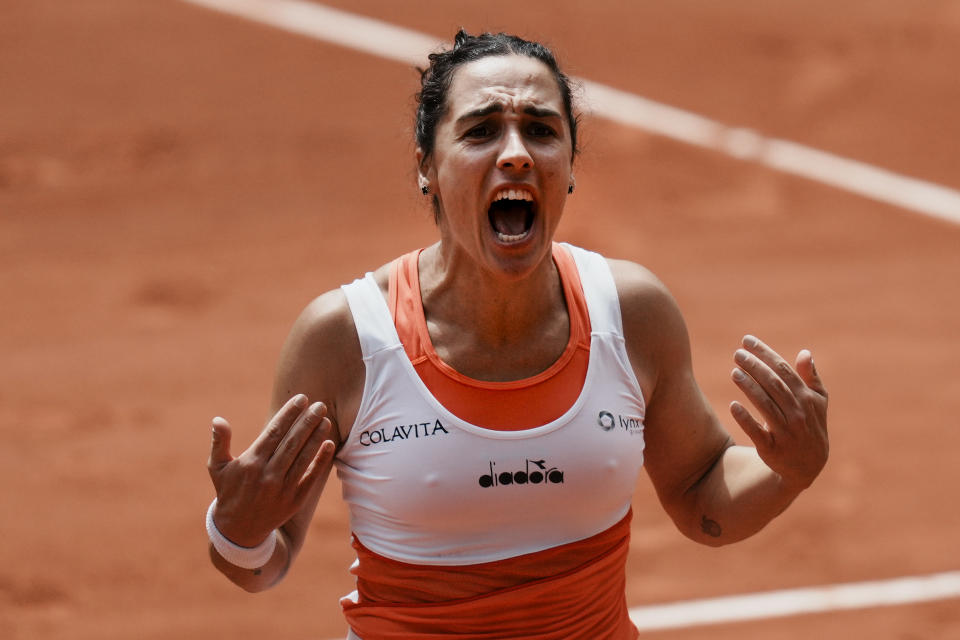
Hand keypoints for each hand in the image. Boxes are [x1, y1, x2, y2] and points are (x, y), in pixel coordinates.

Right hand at [206, 394, 335, 546]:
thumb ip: (219, 442)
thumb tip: (218, 420)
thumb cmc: (228, 491)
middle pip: (292, 442)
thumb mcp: (217, 467)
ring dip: (317, 436)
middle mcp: (268, 474)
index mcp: (250, 463)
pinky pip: (311, 477)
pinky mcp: (295, 500)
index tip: (301, 399)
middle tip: (320, 404)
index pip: (274, 432)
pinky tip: (329, 444)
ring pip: (304, 457)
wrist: (238, 531)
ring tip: (326, 419)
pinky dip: (321, 461)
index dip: (288, 414)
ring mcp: (282, 488)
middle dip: (307, 421)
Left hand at [729, 335, 828, 491]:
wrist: (808, 466)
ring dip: (749, 387)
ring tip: (734, 371)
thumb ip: (811, 378)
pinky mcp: (772, 449)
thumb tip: (805, 353)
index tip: (746, 340)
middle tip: (737, 353)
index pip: (783, 371)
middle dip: (755, 366)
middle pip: (773, 385)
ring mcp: (786, 433)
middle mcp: (798, 414)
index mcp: (807, 399)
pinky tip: (733, 405)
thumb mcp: (818, 403)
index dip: (765, 354)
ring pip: (765, 405)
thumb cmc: (810, 426)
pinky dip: (746, 419)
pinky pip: (757, 433)